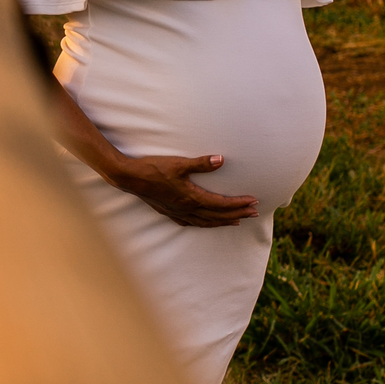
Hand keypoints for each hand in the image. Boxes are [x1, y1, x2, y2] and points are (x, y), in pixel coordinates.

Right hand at [107, 153, 258, 229]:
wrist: (130, 178)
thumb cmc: (154, 169)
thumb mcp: (179, 163)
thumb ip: (201, 163)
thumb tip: (221, 159)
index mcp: (192, 197)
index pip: (222, 204)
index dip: (239, 204)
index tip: (253, 202)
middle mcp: (187, 209)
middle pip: (218, 215)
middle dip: (238, 214)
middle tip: (254, 213)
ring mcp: (178, 212)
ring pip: (206, 222)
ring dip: (223, 222)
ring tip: (237, 222)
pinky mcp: (170, 212)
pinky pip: (192, 222)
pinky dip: (204, 224)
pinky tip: (206, 222)